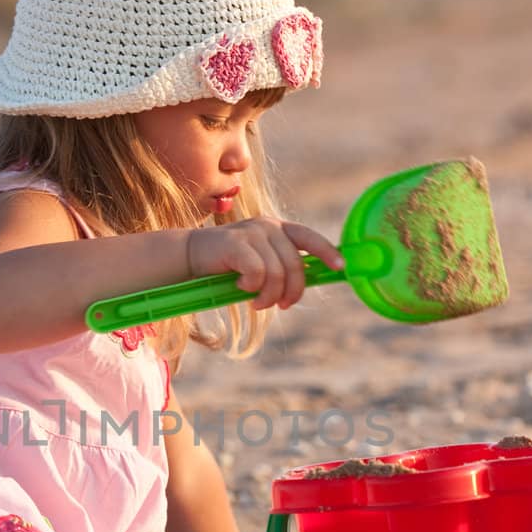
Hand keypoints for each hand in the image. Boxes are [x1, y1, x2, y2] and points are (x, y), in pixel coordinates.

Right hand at [184, 218, 344, 309]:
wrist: (192, 256)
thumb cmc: (228, 265)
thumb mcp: (259, 262)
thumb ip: (280, 267)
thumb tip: (305, 284)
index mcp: (278, 228)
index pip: (309, 237)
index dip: (327, 251)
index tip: (340, 267)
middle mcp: (268, 226)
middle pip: (295, 264)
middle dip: (292, 291)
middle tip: (281, 305)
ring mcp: (252, 233)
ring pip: (276, 273)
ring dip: (269, 296)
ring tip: (257, 303)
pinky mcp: (236, 243)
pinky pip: (257, 273)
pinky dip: (252, 287)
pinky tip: (242, 288)